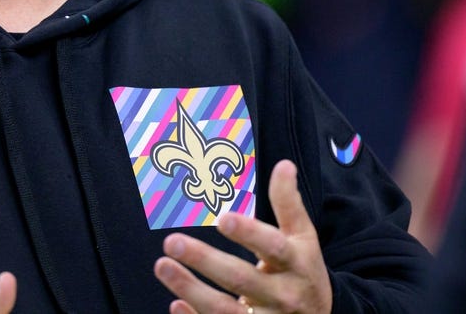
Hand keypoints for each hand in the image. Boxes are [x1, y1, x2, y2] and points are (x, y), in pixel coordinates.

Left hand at [153, 159, 331, 313]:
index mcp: (296, 262)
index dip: (249, 233)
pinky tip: (176, 304)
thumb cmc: (302, 269)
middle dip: (206, 261)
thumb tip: (283, 166)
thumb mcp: (303, 237)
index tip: (223, 218)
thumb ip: (288, 204)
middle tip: (173, 241)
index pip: (273, 247)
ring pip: (226, 312)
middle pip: (242, 280)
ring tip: (162, 266)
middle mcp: (283, 294)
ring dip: (191, 290)